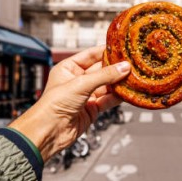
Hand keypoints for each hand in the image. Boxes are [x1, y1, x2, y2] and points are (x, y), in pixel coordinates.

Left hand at [9, 45, 129, 160]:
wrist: (48, 132)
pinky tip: (127, 92)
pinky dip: (117, 96)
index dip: (106, 51)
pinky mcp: (92, 109)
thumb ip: (104, 75)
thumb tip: (123, 67)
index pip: (90, 55)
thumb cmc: (53, 105)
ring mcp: (85, 95)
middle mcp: (77, 80)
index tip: (121, 48)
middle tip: (132, 63)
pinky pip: (108, 99)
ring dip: (119, 82)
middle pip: (101, 70)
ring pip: (106, 85)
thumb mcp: (80, 84)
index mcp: (68, 68)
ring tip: (133, 77)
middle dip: (116, 68)